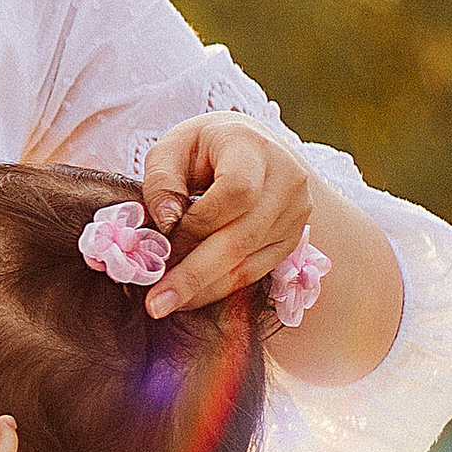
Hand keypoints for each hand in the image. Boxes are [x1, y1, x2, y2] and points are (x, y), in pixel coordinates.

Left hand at [137, 114, 312, 319]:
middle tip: (155, 304)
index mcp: (255, 147)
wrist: (252, 148)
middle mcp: (287, 180)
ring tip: (164, 302)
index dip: (197, 222)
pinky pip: (255, 271)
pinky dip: (220, 288)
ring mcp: (296, 213)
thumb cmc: (204, 148)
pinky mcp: (293, 239)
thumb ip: (162, 181)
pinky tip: (190, 297)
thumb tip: (166, 225)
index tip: (161, 239)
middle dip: (194, 274)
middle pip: (242, 236)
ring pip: (248, 261)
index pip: (236, 191)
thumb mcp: (173, 148)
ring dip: (203, 287)